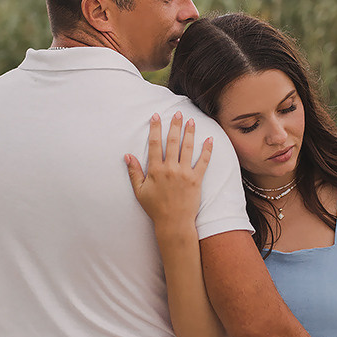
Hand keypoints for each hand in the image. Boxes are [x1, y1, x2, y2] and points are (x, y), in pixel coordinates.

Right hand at [125, 112, 212, 226]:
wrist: (173, 223)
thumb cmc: (155, 208)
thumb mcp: (140, 191)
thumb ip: (134, 172)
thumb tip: (127, 156)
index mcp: (155, 170)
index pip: (155, 144)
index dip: (155, 129)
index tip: (156, 117)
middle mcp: (170, 169)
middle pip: (173, 142)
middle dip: (175, 125)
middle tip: (177, 113)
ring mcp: (184, 174)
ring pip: (187, 148)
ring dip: (190, 133)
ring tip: (192, 121)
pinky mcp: (196, 180)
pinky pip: (203, 162)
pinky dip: (207, 150)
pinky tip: (209, 140)